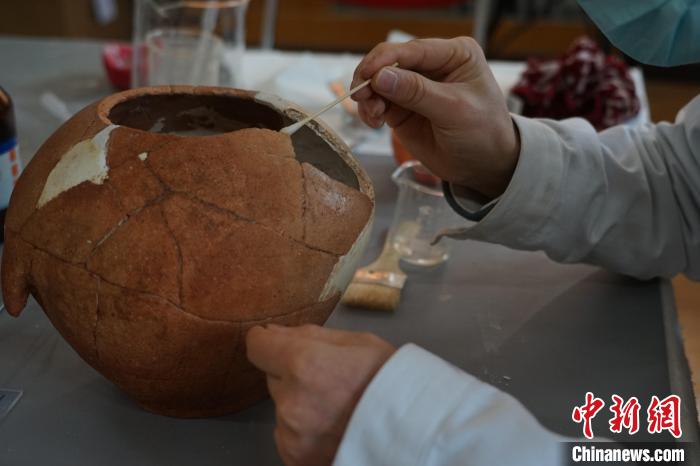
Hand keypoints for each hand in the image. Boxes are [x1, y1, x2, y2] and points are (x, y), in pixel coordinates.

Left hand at [246, 324, 395, 465]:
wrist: (414, 431)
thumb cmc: (390, 380)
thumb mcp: (357, 342)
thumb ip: (309, 335)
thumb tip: (272, 331)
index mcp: (304, 364)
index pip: (258, 346)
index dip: (267, 341)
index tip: (275, 343)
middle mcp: (291, 401)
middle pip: (273, 377)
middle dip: (292, 374)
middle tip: (328, 380)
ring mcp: (292, 434)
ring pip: (282, 406)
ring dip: (298, 403)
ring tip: (335, 407)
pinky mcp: (295, 458)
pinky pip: (287, 434)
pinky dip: (303, 431)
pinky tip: (332, 428)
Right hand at [352, 37, 519, 197]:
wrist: (483, 166)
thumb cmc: (483, 133)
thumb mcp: (454, 110)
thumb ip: (417, 93)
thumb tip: (380, 77)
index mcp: (454, 54)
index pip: (412, 50)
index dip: (385, 60)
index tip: (367, 76)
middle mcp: (432, 65)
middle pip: (389, 62)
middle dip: (372, 79)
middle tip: (360, 98)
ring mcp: (414, 86)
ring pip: (378, 82)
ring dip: (368, 97)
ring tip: (373, 117)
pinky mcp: (402, 108)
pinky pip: (377, 102)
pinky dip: (370, 110)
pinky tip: (375, 122)